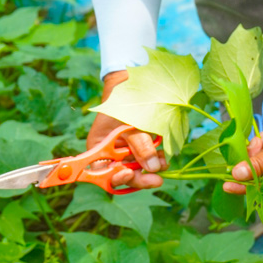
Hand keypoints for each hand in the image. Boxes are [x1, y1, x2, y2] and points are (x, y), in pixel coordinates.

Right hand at [87, 71, 166, 189]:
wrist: (135, 83)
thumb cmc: (126, 99)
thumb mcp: (132, 122)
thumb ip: (140, 145)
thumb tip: (152, 168)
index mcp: (98, 147)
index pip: (103, 173)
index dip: (116, 178)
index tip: (129, 174)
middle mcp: (109, 153)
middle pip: (122, 175)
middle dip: (140, 178)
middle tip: (157, 179)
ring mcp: (124, 151)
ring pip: (137, 169)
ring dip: (151, 169)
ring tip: (165, 163)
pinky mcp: (138, 148)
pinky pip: (146, 160)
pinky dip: (155, 160)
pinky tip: (165, 157)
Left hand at [222, 108, 262, 196]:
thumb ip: (257, 166)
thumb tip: (237, 175)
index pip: (261, 192)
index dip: (243, 188)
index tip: (226, 185)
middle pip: (255, 177)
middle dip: (252, 161)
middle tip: (256, 148)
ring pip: (254, 162)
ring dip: (256, 150)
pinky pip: (258, 153)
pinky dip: (260, 144)